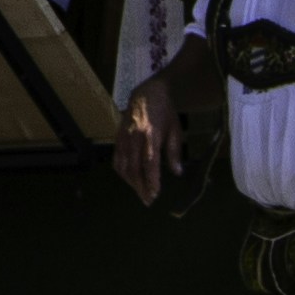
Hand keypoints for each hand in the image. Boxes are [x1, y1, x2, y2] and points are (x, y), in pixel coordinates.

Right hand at [112, 73, 175, 202]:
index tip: (154, 194)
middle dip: (140, 187)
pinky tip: (130, 180)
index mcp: (150, 134)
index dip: (151, 180)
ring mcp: (123, 138)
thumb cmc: (164, 112)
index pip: (149, 162)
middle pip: (134, 168)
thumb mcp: (175, 129)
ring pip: (123, 166)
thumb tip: (177, 172)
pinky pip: (116, 160)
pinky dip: (122, 173)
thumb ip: (174, 152)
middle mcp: (134, 138)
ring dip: (131, 183)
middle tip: (148, 201)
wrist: (146, 94)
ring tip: (140, 192)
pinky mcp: (117, 138)